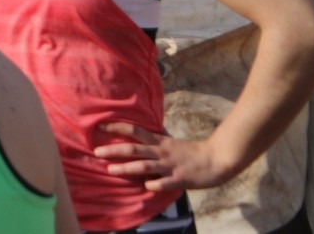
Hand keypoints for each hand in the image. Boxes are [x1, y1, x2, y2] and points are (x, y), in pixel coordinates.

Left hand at [96, 123, 236, 191]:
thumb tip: (137, 135)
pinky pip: (164, 183)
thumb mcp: (170, 142)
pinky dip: (154, 184)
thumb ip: (154, 140)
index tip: (99, 126)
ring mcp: (170, 166)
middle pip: (134, 149)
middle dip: (114, 150)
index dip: (117, 127)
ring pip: (145, 166)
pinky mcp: (180, 179)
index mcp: (159, 142)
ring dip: (126, 168)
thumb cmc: (191, 152)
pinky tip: (145, 186)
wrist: (217, 159)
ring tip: (110, 170)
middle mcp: (161, 152)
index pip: (134, 130)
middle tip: (96, 152)